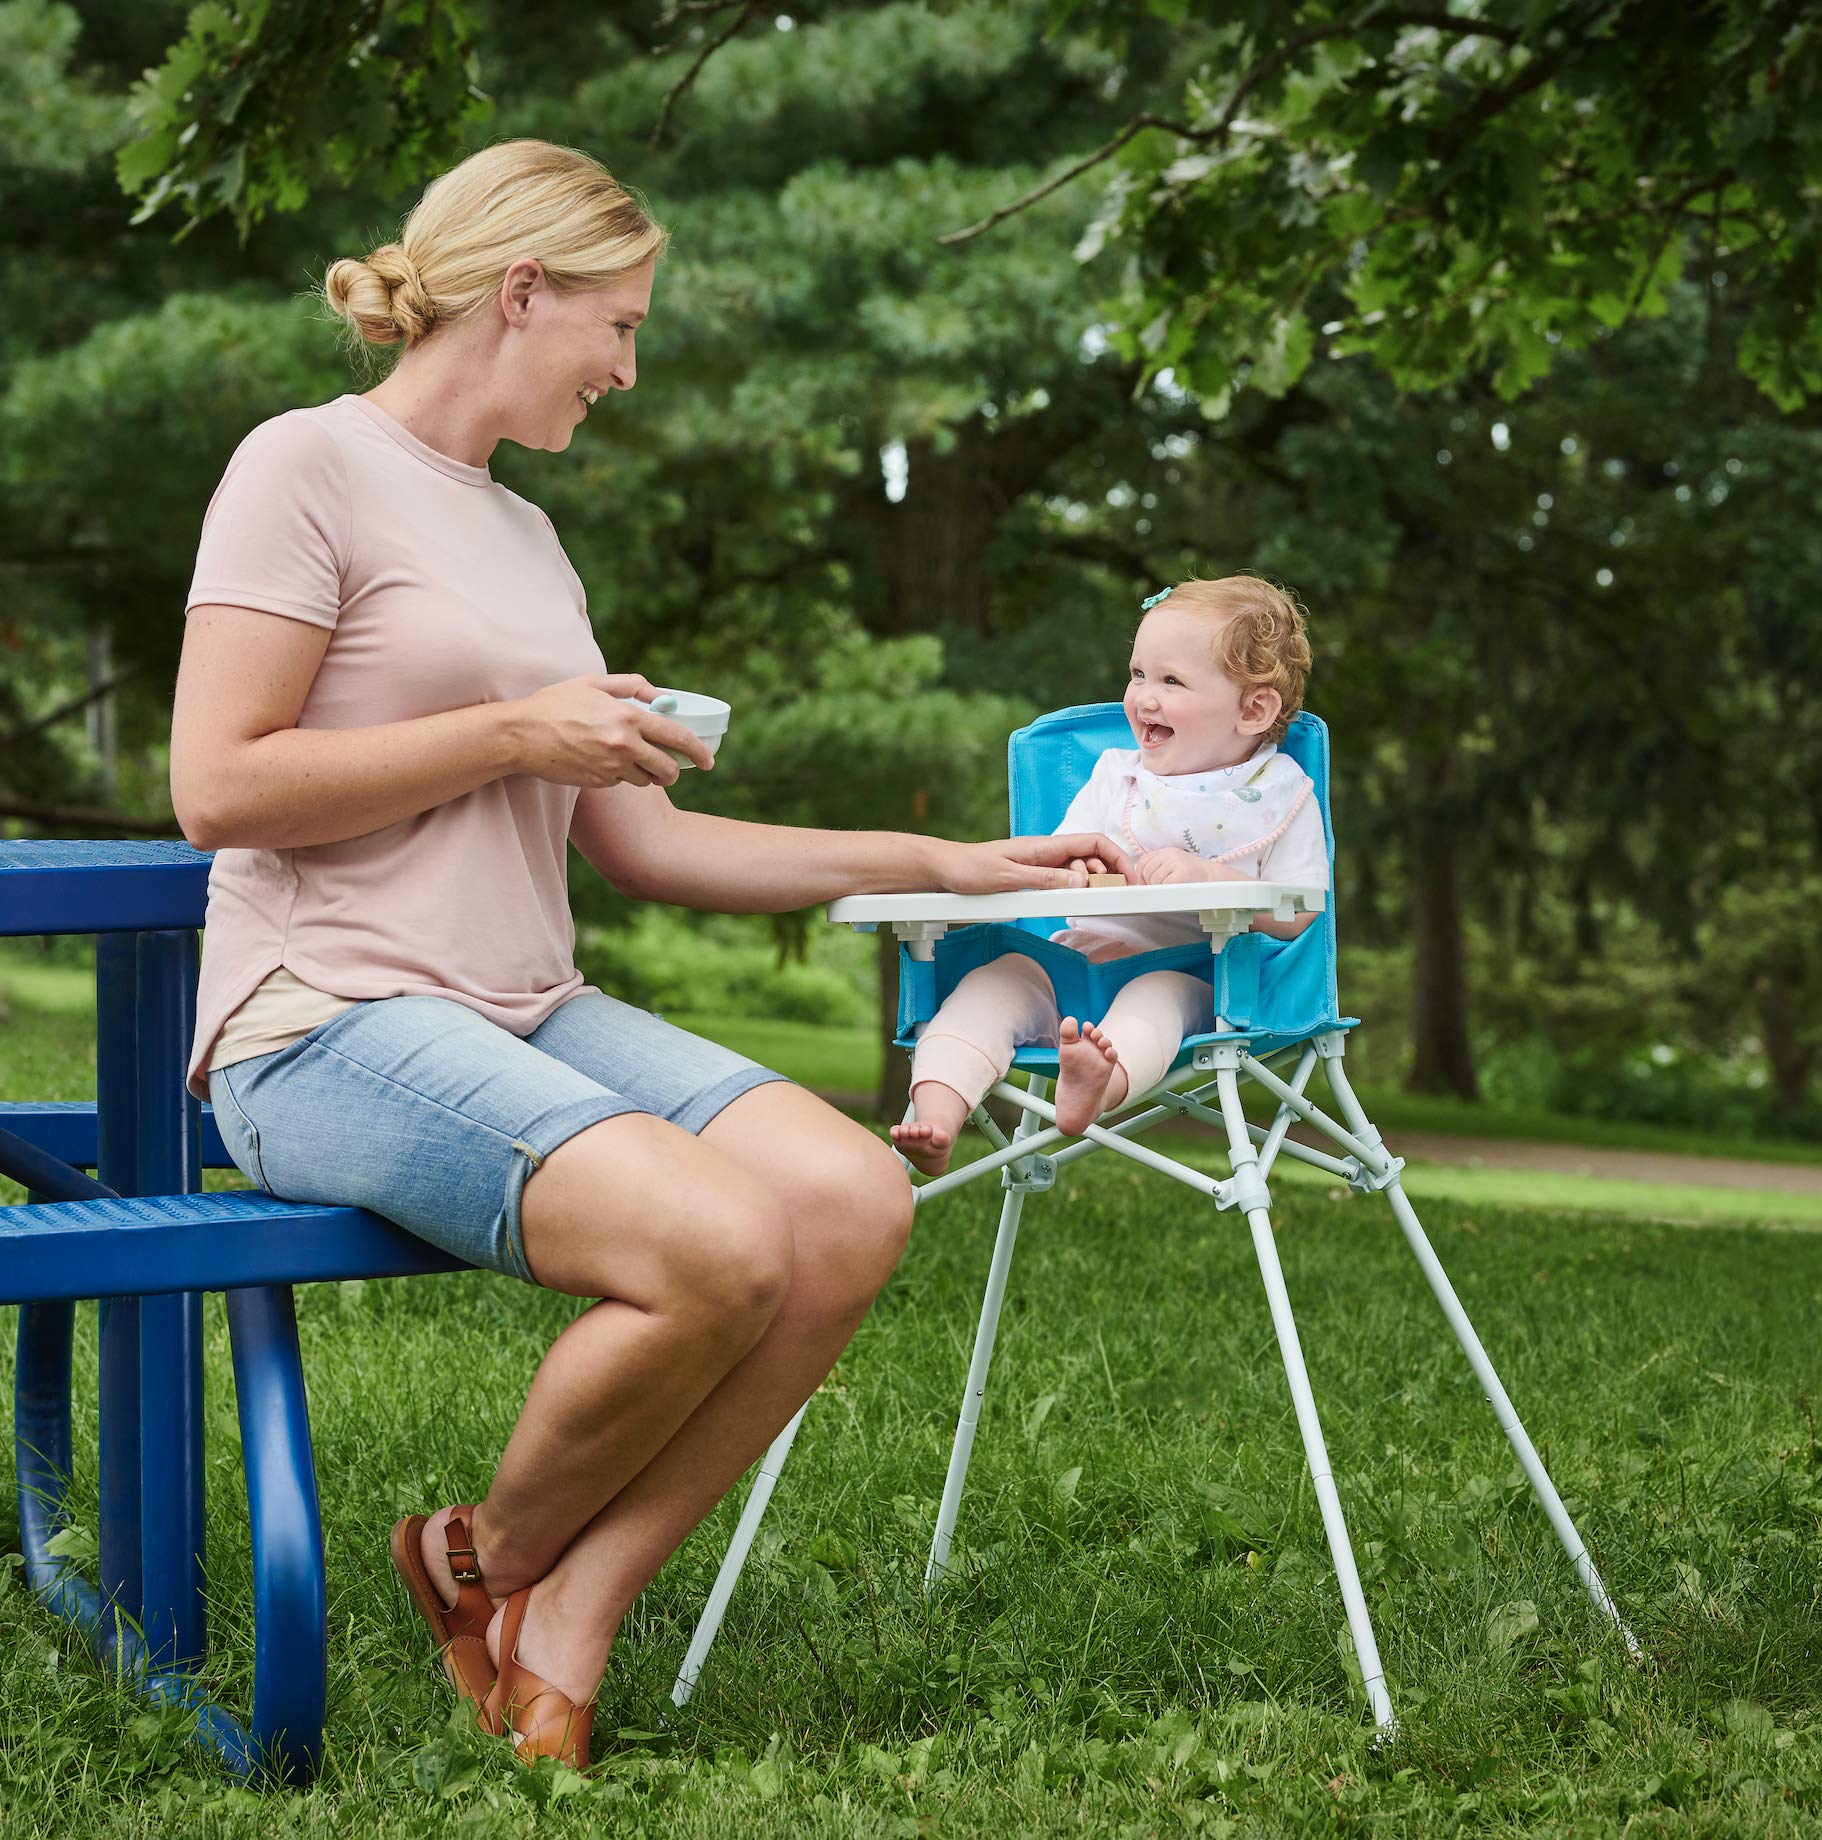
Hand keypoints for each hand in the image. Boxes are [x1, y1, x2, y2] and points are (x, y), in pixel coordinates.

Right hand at [507, 673, 711, 789]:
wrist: (521, 735)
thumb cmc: (555, 704)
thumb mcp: (593, 683)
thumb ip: (632, 686)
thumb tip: (663, 697)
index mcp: (627, 717)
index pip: (677, 737)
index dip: (698, 751)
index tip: (708, 760)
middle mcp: (623, 744)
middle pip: (668, 767)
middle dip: (674, 770)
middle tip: (671, 767)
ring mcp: (611, 767)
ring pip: (647, 779)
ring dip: (648, 773)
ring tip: (633, 760)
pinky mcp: (598, 782)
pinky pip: (622, 782)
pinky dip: (621, 775)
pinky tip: (603, 761)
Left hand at [936, 832, 1135, 894]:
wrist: (945, 869)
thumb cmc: (970, 868)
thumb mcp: (1007, 878)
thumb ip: (1045, 880)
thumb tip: (1081, 881)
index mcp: (1045, 846)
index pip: (1094, 843)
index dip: (1118, 857)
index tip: (1132, 877)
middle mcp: (1047, 852)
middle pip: (1093, 857)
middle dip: (1108, 874)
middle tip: (1109, 896)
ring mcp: (1042, 864)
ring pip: (1080, 870)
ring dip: (1090, 884)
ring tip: (1085, 899)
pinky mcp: (1033, 876)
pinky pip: (1063, 881)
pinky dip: (1074, 890)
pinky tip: (1071, 901)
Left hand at [1134, 847, 1215, 885]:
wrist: (1213, 878)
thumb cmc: (1192, 875)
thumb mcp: (1173, 865)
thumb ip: (1157, 867)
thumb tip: (1138, 880)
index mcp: (1167, 851)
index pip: (1143, 861)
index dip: (1141, 875)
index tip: (1145, 884)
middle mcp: (1170, 854)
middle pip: (1146, 871)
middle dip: (1150, 883)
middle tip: (1161, 888)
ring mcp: (1176, 863)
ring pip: (1154, 879)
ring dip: (1159, 888)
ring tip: (1171, 888)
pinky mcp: (1181, 874)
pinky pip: (1163, 885)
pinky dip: (1166, 890)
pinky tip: (1175, 889)